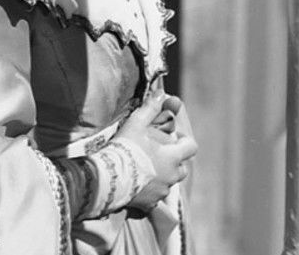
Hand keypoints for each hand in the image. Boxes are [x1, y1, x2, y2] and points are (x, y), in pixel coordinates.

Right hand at [116, 96, 197, 210]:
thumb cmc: (124, 148)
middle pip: (182, 167)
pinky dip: (151, 193)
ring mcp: (162, 191)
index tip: (173, 137)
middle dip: (174, 161)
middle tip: (158, 154)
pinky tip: (138, 187)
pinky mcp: (149, 204)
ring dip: (163, 176)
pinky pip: (156, 199)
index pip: (191, 147)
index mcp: (174, 156)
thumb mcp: (137, 123)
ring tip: (147, 170)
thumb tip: (161, 94)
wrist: (106, 177)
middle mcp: (172, 175)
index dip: (184, 141)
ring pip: (169, 183)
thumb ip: (151, 108)